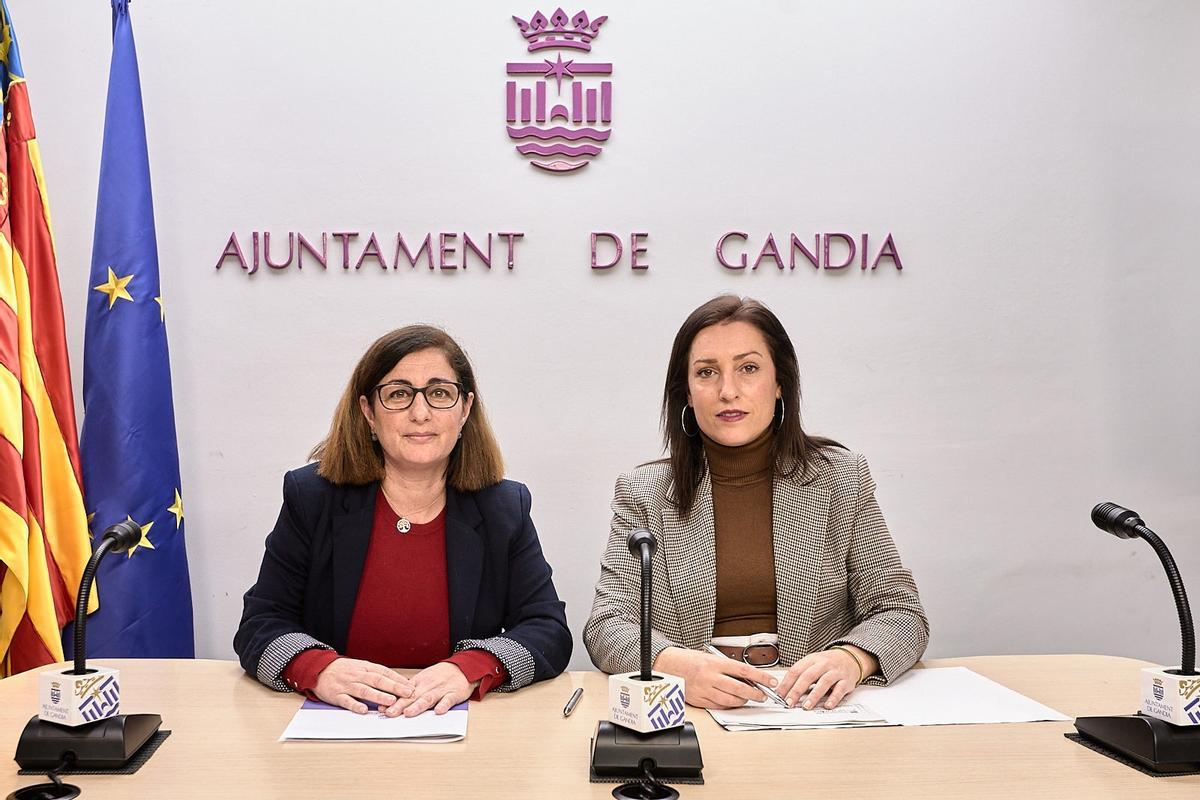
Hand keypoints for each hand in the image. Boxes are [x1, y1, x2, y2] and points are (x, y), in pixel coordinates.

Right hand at [312, 658, 412, 713]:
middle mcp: (357, 675)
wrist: (319, 669)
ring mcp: (347, 685)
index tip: (411, 687)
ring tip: (391, 701)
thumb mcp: (361, 667)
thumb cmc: (344, 670)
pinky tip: (364, 710)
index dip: (398, 679)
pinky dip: (355, 705)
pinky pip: (347, 700)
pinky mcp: (336, 695)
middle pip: (378, 680)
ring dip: (378, 696)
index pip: (385, 672)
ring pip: (364, 690)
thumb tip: (399, 682)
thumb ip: (378, 675)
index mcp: (365, 667)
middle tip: (408, 693)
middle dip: (394, 687)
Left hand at [384, 662, 477, 716]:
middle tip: (390, 713)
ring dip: (418, 706)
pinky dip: (443, 705)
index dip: (393, 700)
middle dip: (400, 705)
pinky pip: (448, 700)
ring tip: (408, 713)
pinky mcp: (454, 693)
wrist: (463, 667)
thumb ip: (410, 691)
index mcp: (420, 682)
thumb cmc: (441, 675)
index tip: (382, 708)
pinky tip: (438, 711)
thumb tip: (391, 702)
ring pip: (428, 698)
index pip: (404, 692)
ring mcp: (441, 690)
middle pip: (413, 696)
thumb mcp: (423, 679)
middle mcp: (428, 686)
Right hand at [653, 647, 778, 708]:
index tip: (771, 681)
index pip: (744, 670)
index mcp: (715, 663)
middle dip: (755, 694)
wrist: (668, 665)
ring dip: (743, 701)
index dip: (761, 677)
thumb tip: (747, 676)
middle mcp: (710, 677)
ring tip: (749, 699)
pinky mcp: (699, 700)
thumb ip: (727, 667)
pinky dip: (729, 706)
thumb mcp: (710, 657)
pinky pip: (719, 706)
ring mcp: (705, 690)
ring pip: (730, 700)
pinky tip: (734, 703)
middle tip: (763, 695)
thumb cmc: (689, 660)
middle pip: (739, 688)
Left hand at [776, 646, 875, 709]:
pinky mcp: (846, 680)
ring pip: (824, 682)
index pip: (795, 670)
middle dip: (797, 690)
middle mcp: (823, 664)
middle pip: (808, 676)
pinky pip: (840, 690)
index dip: (786, 683)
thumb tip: (785, 691)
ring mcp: (835, 672)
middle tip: (789, 702)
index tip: (779, 695)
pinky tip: (827, 706)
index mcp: (811, 659)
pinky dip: (833, 698)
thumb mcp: (812, 664)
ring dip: (814, 695)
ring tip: (806, 706)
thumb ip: (801, 675)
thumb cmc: (828, 663)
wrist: (850, 658)